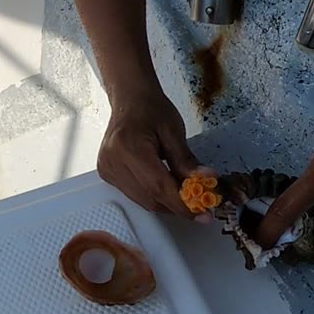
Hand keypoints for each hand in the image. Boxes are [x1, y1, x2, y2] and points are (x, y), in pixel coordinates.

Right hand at [97, 89, 209, 219]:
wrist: (129, 99)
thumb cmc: (151, 109)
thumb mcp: (174, 131)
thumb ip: (187, 160)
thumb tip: (206, 181)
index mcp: (129, 148)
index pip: (157, 186)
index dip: (181, 204)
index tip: (203, 214)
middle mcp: (113, 162)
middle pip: (150, 198)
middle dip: (177, 206)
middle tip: (201, 207)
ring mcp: (107, 170)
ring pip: (143, 201)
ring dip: (167, 204)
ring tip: (187, 198)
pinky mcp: (107, 175)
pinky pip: (135, 195)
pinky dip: (154, 197)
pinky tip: (168, 190)